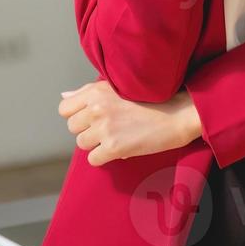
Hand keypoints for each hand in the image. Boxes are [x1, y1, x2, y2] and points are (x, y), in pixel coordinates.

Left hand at [58, 80, 202, 166]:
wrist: (180, 112)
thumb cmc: (154, 98)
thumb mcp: (120, 86)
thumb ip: (89, 92)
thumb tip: (64, 95)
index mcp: (97, 90)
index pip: (65, 108)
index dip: (77, 114)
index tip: (93, 116)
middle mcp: (97, 108)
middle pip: (73, 128)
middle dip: (88, 129)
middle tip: (111, 126)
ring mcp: (105, 128)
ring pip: (82, 144)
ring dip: (97, 144)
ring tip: (118, 135)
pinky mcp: (113, 147)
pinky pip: (93, 159)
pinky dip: (106, 157)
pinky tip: (122, 146)